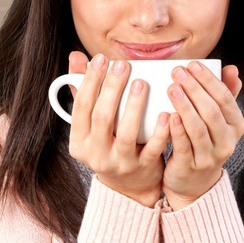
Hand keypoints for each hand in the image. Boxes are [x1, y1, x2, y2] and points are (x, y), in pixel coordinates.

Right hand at [66, 51, 168, 206]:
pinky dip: (160, 130)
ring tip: (143, 83)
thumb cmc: (111, 144)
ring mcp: (120, 163)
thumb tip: (76, 56)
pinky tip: (167, 112)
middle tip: (123, 65)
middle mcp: (96, 154)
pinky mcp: (143, 168)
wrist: (130, 186)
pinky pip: (153, 148)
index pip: (81, 107)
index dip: (89, 81)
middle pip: (102, 117)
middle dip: (112, 88)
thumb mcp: (93, 124)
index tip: (101, 59)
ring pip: (126, 133)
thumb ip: (83, 92)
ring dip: (135, 106)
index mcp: (80, 141)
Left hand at [162, 62, 243, 209]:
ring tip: (171, 88)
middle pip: (212, 111)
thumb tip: (232, 69)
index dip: (209, 80)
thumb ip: (224, 95)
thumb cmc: (204, 142)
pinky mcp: (190, 167)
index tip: (192, 65)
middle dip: (195, 89)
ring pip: (198, 128)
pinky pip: (184, 146)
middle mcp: (227, 142)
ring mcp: (210, 156)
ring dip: (185, 106)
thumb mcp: (217, 121)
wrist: (194, 182)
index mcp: (235, 126)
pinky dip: (177, 129)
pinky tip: (168, 115)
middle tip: (177, 72)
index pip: (225, 99)